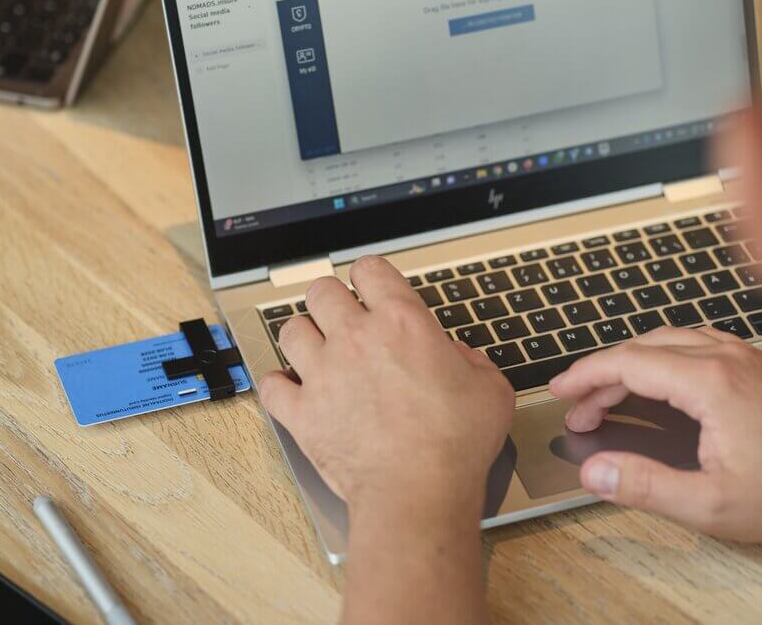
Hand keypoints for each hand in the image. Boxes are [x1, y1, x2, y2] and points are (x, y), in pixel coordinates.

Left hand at [258, 256, 514, 516]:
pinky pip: (271, 385)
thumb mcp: (490, 390)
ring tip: (316, 351)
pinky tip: (292, 391)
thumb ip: (473, 362)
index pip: (370, 269)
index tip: (372, 287)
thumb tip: (459, 358)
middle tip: (343, 320)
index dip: (370, 275)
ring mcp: (323, 373)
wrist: (418, 492)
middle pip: (321, 291)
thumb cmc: (456, 444)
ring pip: (291, 330)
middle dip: (331, 301)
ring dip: (303, 337)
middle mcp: (356, 337)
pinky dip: (278, 387)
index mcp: (402, 322)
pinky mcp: (301, 412)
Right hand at [549, 327, 761, 548]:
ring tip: (608, 396)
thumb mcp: (708, 504)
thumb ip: (643, 485)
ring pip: (669, 340)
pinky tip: (657, 380)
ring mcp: (745, 356)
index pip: (629, 363)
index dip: (586, 376)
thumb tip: (595, 473)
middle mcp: (728, 357)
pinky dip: (662, 357)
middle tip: (578, 407)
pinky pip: (696, 342)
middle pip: (644, 348)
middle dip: (602, 375)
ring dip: (632, 363)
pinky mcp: (756, 363)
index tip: (561, 391)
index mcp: (712, 383)